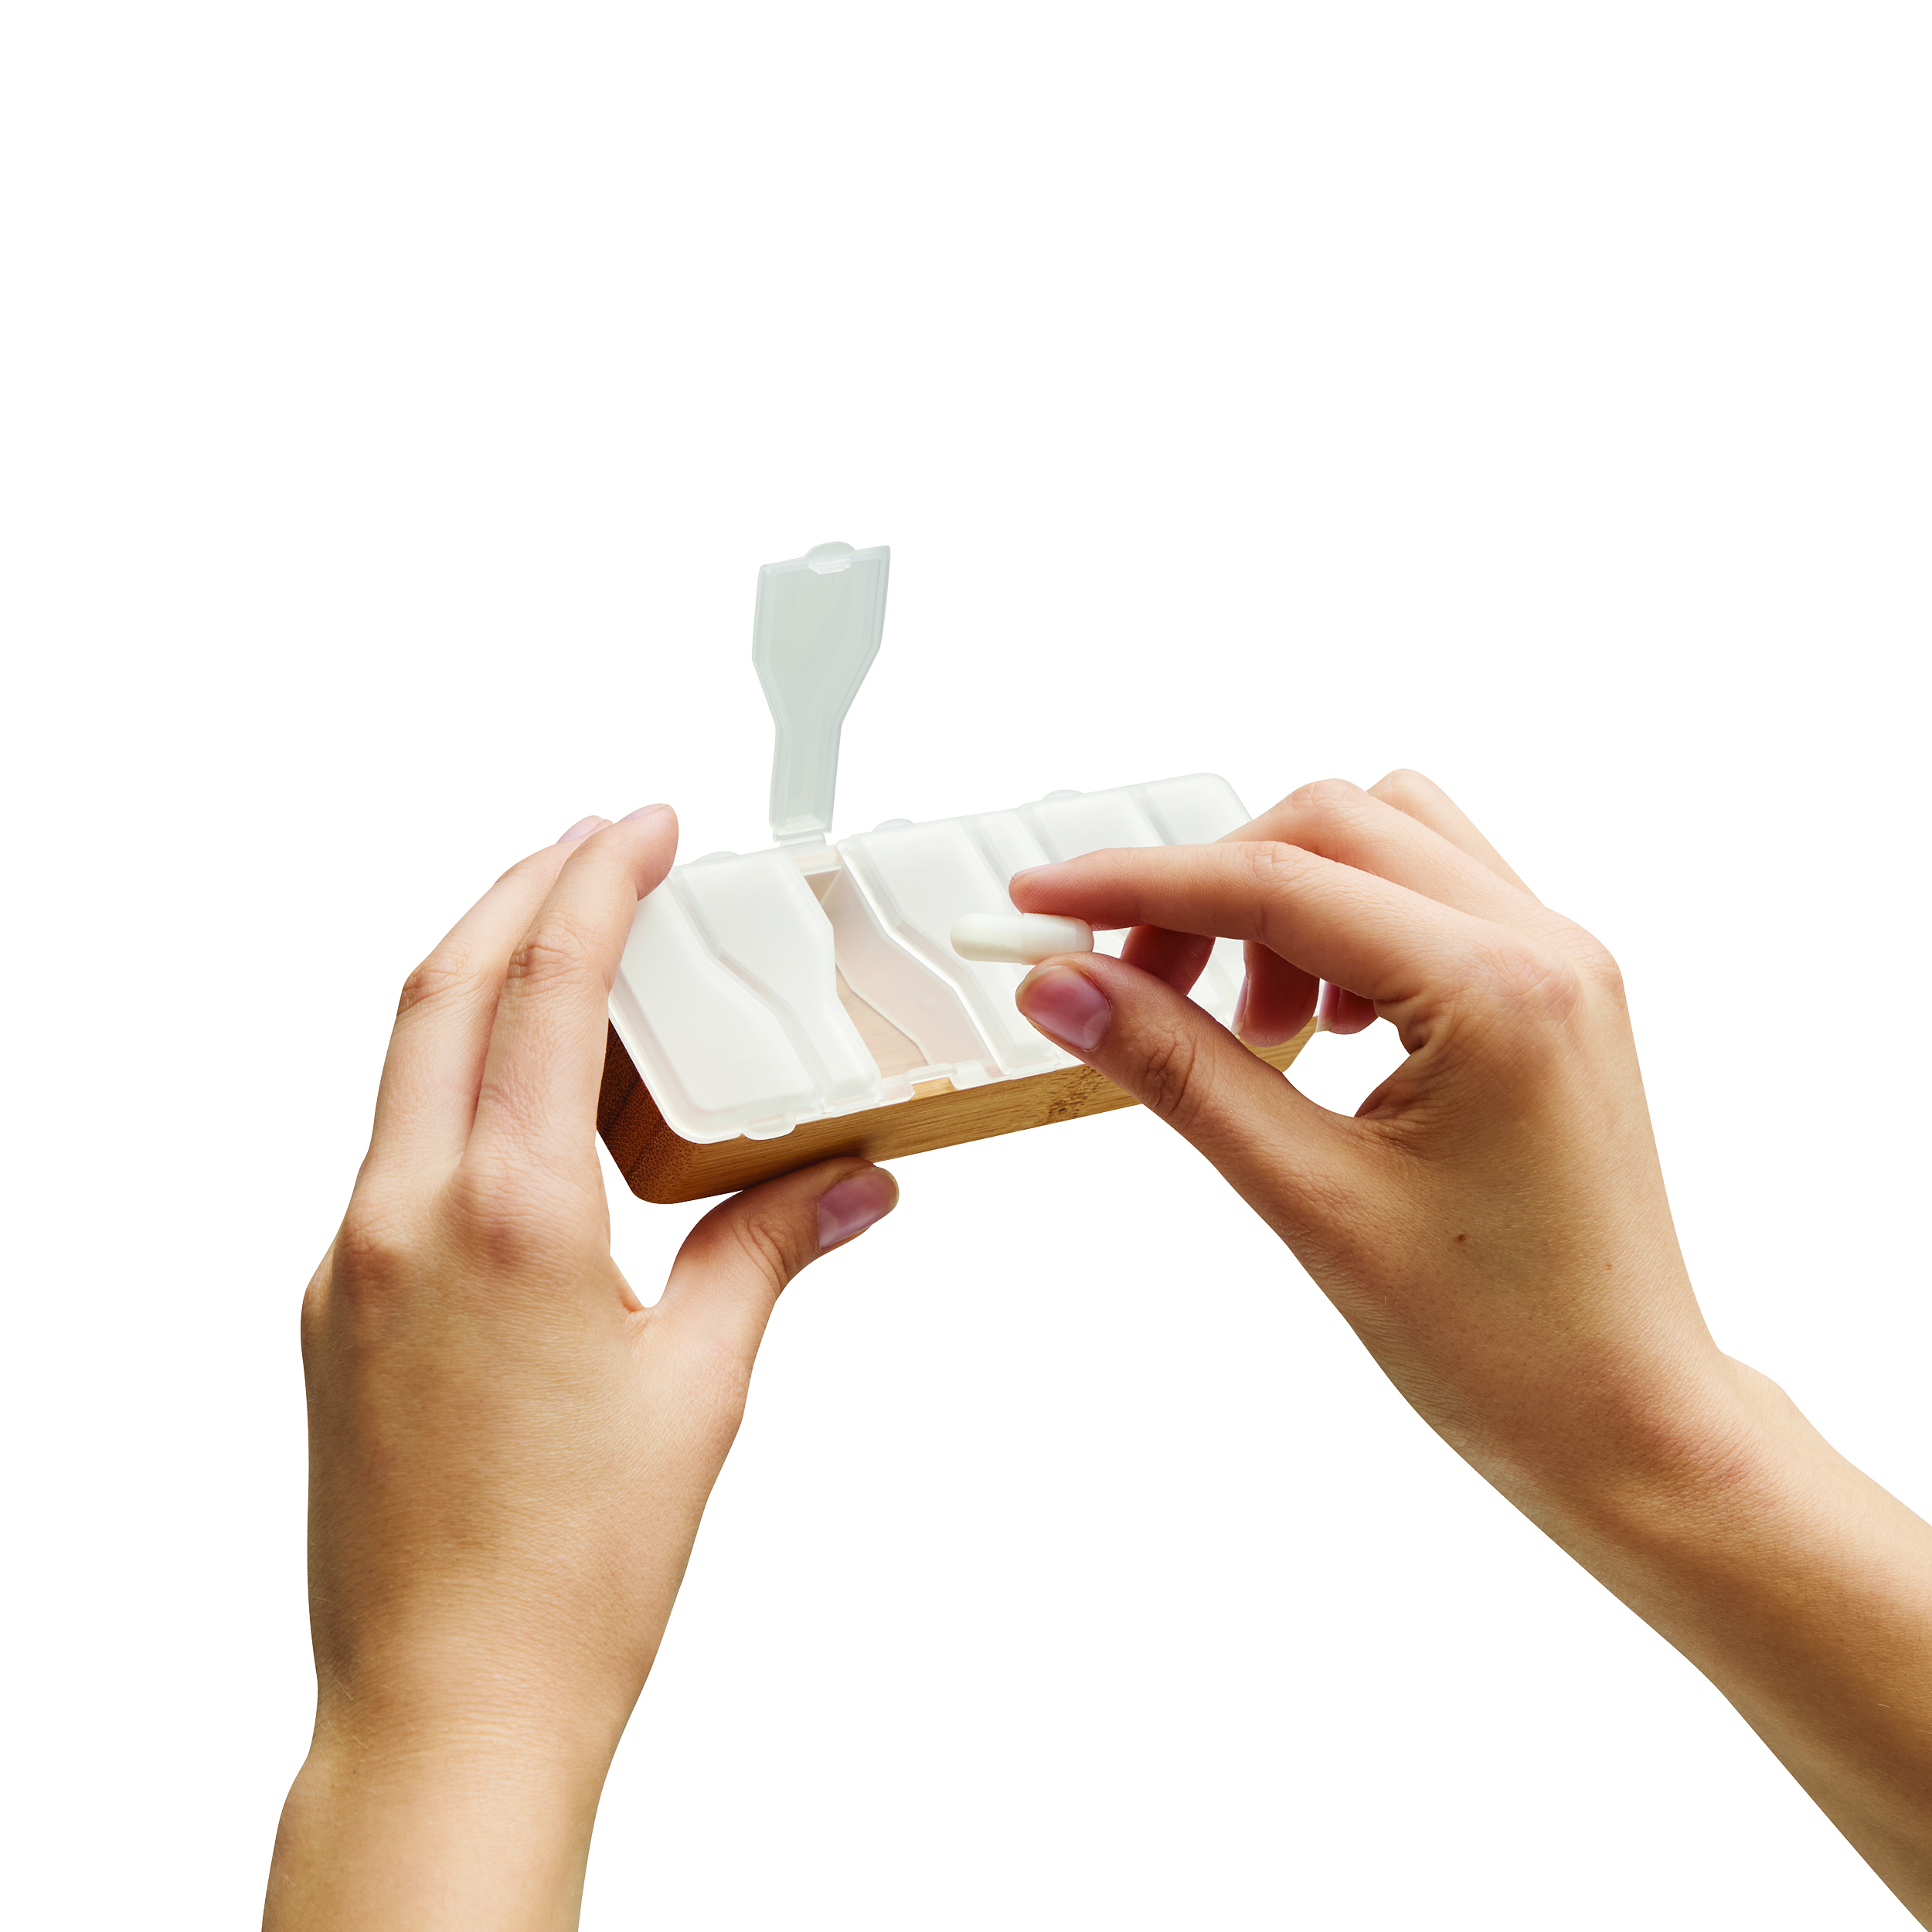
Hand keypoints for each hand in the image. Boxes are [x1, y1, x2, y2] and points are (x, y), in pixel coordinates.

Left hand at [265, 808, 897, 1931]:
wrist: (448, 1702)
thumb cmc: (574, 1566)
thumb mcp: (702, 1385)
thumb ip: (769, 1247)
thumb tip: (854, 1177)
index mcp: (505, 1215)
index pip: (545, 987)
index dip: (596, 882)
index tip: (644, 825)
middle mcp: (403, 1215)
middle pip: (443, 987)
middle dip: (523, 890)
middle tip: (603, 844)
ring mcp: (351, 1258)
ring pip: (404, 1062)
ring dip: (482, 977)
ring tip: (577, 949)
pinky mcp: (336, 1305)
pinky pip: (394, 1146)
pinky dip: (457, 1080)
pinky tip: (532, 1103)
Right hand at [1010, 772, 1931, 1921]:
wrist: (1630, 1422)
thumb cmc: (1501, 1345)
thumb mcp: (1309, 1201)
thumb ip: (1180, 1072)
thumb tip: (1061, 985)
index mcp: (1496, 992)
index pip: (1275, 883)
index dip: (1135, 885)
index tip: (1037, 900)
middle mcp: (1543, 945)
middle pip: (1331, 825)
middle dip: (1209, 886)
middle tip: (1132, 982)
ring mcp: (1560, 961)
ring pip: (1384, 839)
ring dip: (1284, 895)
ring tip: (1247, 1021)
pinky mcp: (1554, 991)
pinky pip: (1429, 894)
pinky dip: (1345, 925)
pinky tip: (1318, 1029)